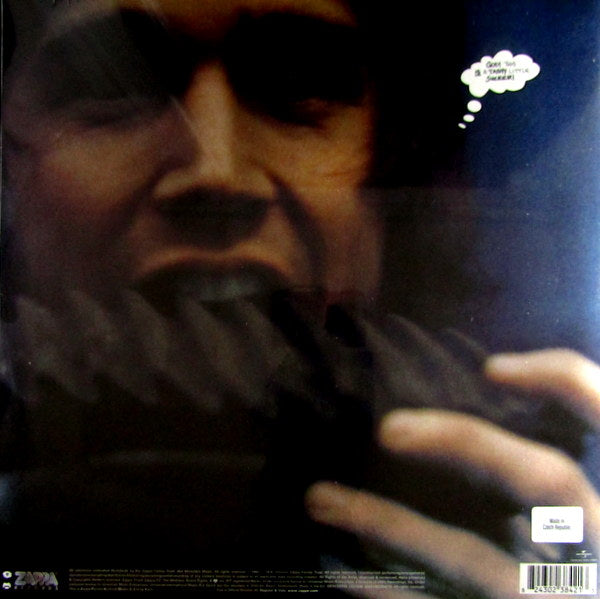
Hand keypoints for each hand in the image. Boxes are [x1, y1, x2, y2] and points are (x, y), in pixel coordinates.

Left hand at [305, 349, 599, 597]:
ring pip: (471, 554)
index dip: (565, 381)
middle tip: (387, 427)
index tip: (493, 367)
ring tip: (319, 499)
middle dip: (465, 441)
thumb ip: (551, 470)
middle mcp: (594, 548)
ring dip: (387, 523)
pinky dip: (394, 592)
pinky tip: (344, 575)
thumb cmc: (582, 554)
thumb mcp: (582, 509)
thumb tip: (494, 394)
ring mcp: (552, 597)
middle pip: (544, 481)